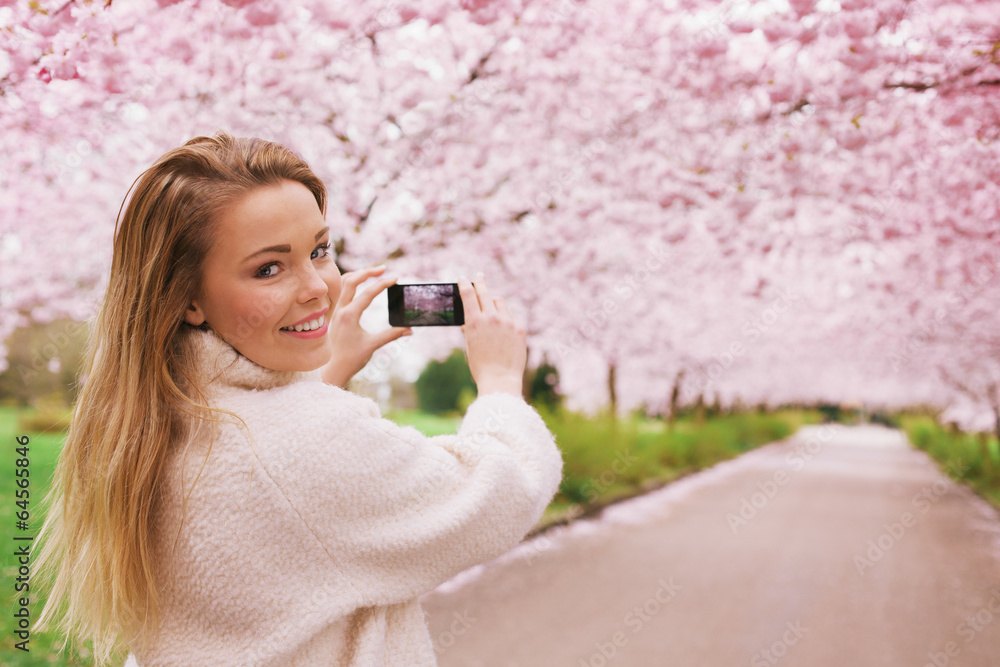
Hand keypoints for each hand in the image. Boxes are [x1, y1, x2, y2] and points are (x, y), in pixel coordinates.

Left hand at [321, 265, 410, 387]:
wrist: (331, 369)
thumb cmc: (351, 359)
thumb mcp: (373, 345)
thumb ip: (391, 335)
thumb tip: (410, 330)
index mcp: (349, 316)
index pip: (368, 293)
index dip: (383, 284)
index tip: (395, 278)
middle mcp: (340, 310)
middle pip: (352, 280)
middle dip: (368, 272)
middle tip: (384, 269)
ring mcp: (336, 310)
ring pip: (344, 283)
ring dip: (358, 275)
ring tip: (373, 273)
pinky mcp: (335, 314)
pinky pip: (341, 291)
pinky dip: (350, 283)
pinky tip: (359, 283)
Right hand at [458, 272, 525, 396]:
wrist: (500, 379)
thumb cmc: (481, 366)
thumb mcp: (469, 346)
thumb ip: (469, 330)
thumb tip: (467, 322)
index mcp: (474, 322)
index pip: (468, 294)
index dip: (465, 283)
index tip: (463, 279)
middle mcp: (491, 318)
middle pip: (485, 292)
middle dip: (480, 282)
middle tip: (479, 276)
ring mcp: (507, 322)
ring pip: (499, 302)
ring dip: (493, 302)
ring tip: (491, 307)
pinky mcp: (519, 328)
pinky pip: (511, 316)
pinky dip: (505, 318)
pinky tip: (503, 328)